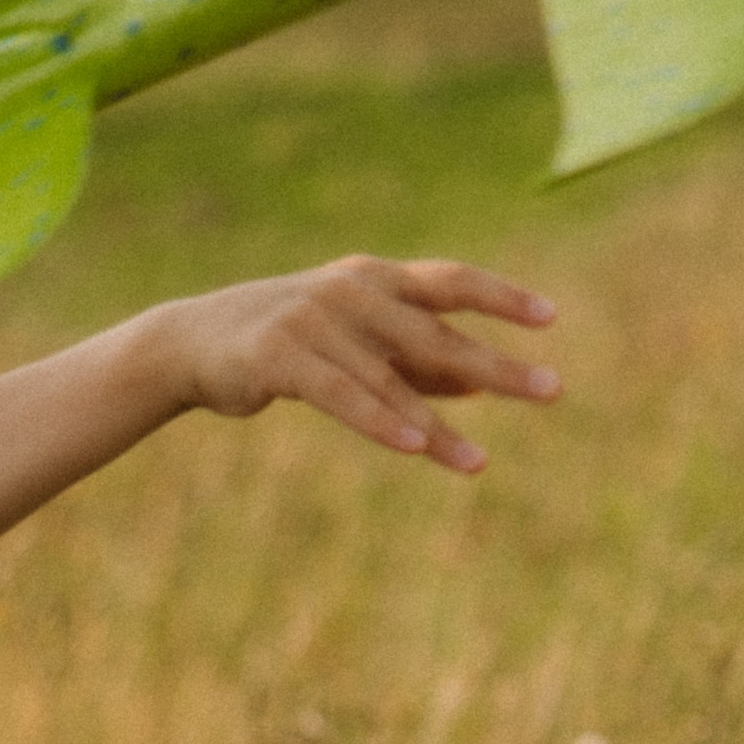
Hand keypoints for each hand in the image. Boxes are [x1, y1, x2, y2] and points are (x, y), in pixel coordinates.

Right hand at [166, 254, 559, 472]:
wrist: (192, 343)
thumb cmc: (285, 342)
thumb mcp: (356, 342)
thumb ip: (414, 360)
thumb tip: (480, 383)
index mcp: (375, 280)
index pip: (450, 282)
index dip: (501, 297)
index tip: (551, 319)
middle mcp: (351, 292)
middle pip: (436, 332)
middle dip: (496, 365)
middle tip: (552, 391)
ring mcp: (314, 321)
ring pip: (391, 379)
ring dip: (437, 427)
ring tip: (478, 464)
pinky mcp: (280, 357)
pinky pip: (341, 395)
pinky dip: (379, 421)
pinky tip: (415, 446)